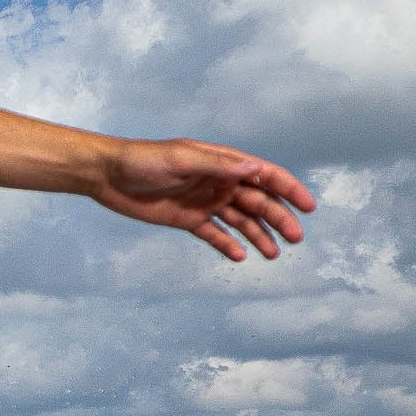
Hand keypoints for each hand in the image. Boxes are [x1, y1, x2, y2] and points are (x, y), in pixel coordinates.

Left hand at [90, 138, 315, 260]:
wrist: (107, 175)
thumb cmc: (143, 160)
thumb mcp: (181, 159)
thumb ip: (218, 165)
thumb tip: (255, 168)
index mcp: (222, 163)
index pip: (264, 175)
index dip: (288, 189)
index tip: (308, 206)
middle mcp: (218, 181)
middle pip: (258, 201)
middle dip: (279, 218)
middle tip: (295, 238)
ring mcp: (204, 201)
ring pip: (240, 221)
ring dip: (259, 236)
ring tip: (273, 254)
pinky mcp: (188, 219)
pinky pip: (214, 234)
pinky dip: (228, 245)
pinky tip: (240, 257)